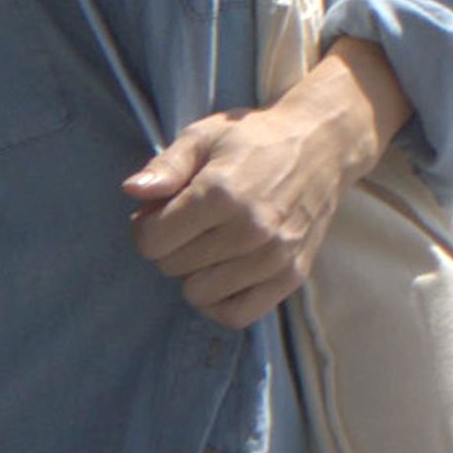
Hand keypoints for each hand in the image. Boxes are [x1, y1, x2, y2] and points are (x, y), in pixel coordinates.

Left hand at [124, 49, 397, 327]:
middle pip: (172, 267)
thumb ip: (165, 166)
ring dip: (194, 273)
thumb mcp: (203, 136)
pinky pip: (237, 315)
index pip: (152, 241)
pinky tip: (222, 275)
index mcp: (220, 192)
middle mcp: (248, 229)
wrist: (320, 145)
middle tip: (188, 224)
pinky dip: (221, 302)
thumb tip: (132, 191)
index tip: (160, 212)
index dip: (145, 226)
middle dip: (170, 246)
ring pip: (199, 294)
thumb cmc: (254, 140)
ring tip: (209, 245)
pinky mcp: (291, 276)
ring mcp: (273, 257)